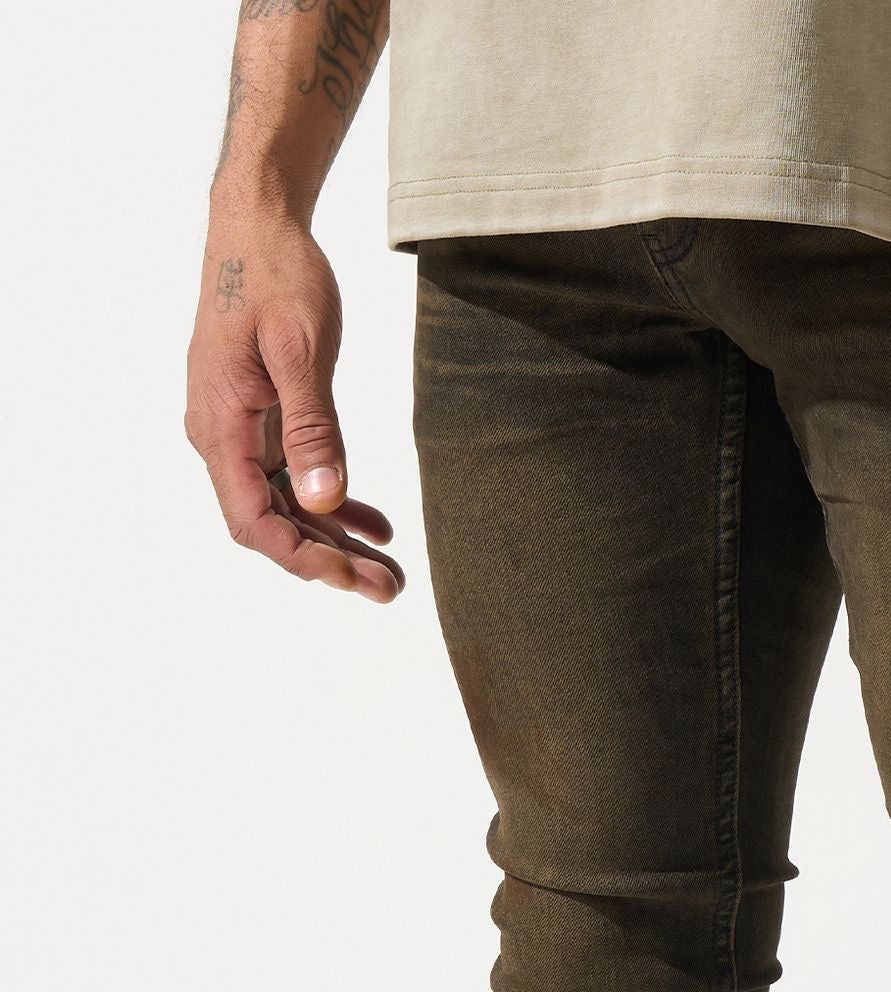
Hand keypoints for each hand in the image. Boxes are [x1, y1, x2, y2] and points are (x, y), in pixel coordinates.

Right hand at [185, 218, 402, 601]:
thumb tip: (323, 498)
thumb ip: (311, 426)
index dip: (303, 558)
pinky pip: (296, 475)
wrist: (258, 223)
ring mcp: (241, 430)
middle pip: (273, 524)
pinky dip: (335, 501)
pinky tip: (375, 525)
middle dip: (330, 561)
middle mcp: (221, 436)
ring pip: (288, 506)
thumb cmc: (275, 273)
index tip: (352, 578)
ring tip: (390, 572)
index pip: (255, 520)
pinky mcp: (262, 418)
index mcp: (219, 425)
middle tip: (390, 589)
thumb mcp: (300, 349)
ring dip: (336, 541)